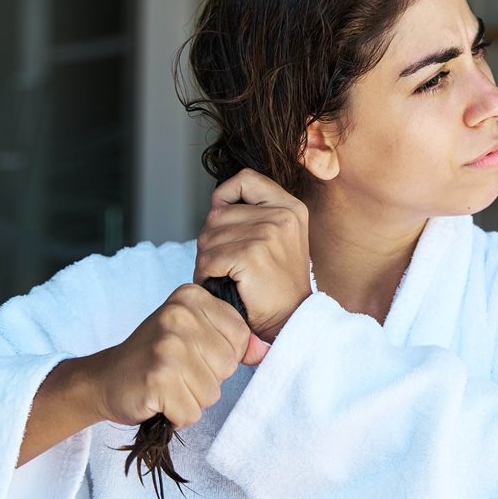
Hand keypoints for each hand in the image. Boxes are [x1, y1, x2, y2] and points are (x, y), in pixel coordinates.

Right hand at [92, 283, 269, 428]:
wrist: (105, 379)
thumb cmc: (154, 357)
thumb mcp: (194, 335)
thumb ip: (231, 340)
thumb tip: (264, 352)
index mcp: (191, 297)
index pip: (240, 335)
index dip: (222, 355)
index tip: (193, 354)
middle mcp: (178, 315)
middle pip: (228, 365)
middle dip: (207, 379)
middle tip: (177, 372)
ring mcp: (167, 347)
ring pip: (212, 393)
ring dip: (192, 399)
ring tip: (168, 385)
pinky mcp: (157, 379)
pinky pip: (191, 412)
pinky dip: (177, 415)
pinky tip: (158, 399)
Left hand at [193, 168, 312, 343]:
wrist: (291, 319)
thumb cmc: (277, 283)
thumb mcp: (279, 237)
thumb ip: (255, 214)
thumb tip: (216, 202)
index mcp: (291, 207)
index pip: (245, 179)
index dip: (225, 195)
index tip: (225, 218)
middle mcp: (282, 215)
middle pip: (217, 213)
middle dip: (211, 241)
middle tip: (225, 265)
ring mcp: (268, 233)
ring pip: (208, 236)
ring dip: (206, 260)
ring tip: (224, 276)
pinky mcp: (252, 255)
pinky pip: (209, 258)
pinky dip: (207, 274)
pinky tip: (221, 284)